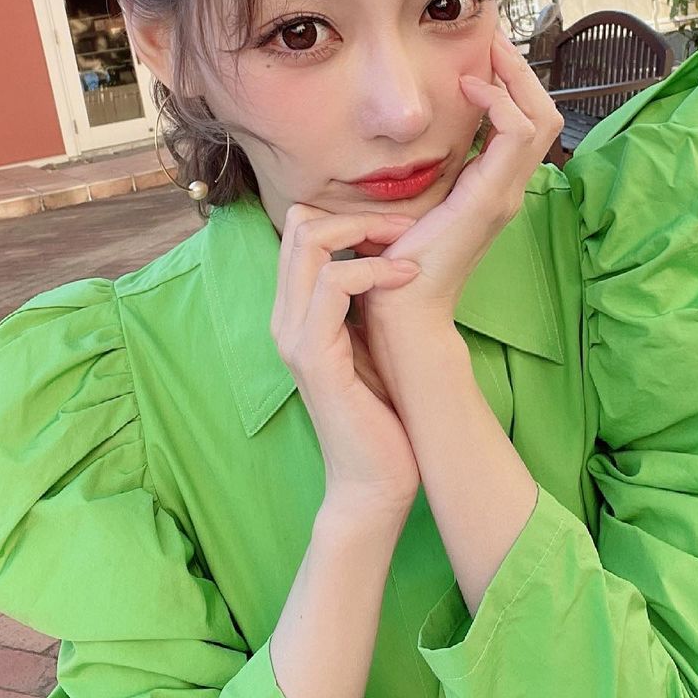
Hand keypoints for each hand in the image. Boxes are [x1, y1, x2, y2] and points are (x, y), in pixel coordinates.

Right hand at [271, 204, 422, 518]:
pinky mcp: (314, 356)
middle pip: (299, 227)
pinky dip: (374, 271)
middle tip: (408, 230)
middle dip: (359, 216)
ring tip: (411, 250)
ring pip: (310, 243)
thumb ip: (366, 305)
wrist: (374, 482)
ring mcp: (294, 337)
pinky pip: (334, 284)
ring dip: (368, 234)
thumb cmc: (382, 417)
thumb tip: (390, 256)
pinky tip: (407, 278)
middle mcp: (286, 319)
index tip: (399, 230)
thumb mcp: (372, 344)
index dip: (348, 217)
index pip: (301, 233)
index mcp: (297, 314)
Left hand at [365, 25, 563, 329]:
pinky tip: (469, 87)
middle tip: (493, 39)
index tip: (483, 54)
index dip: (512, 85)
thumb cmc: (397, 263)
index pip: (525, 124)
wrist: (402, 308)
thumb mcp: (415, 203)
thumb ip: (424, 171)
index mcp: (493, 190)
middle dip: (520, 71)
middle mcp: (508, 191)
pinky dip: (499, 103)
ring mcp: (504, 196)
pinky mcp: (490, 199)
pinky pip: (515, 135)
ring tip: (487, 52)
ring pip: (539, 119)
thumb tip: (404, 135)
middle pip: (543, 115)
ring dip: (515, 78)